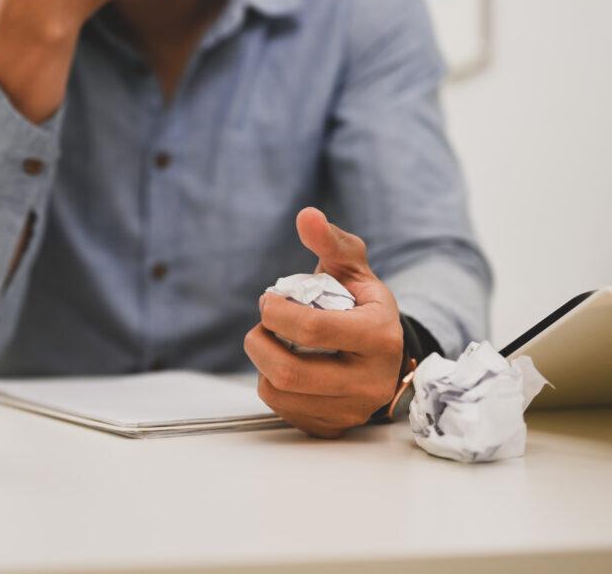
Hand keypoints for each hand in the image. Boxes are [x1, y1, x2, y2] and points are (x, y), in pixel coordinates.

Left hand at [243, 208, 403, 437]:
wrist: (384, 351)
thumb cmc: (361, 304)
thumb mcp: (353, 268)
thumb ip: (330, 241)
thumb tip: (307, 216)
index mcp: (379, 337)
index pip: (312, 330)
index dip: (275, 312)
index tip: (268, 300)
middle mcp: (370, 381)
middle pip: (290, 372)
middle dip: (260, 342)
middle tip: (262, 325)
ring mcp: (352, 408)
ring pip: (280, 393)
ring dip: (262, 363)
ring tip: (271, 343)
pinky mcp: (333, 426)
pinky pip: (283, 410)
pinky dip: (271, 385)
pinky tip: (284, 365)